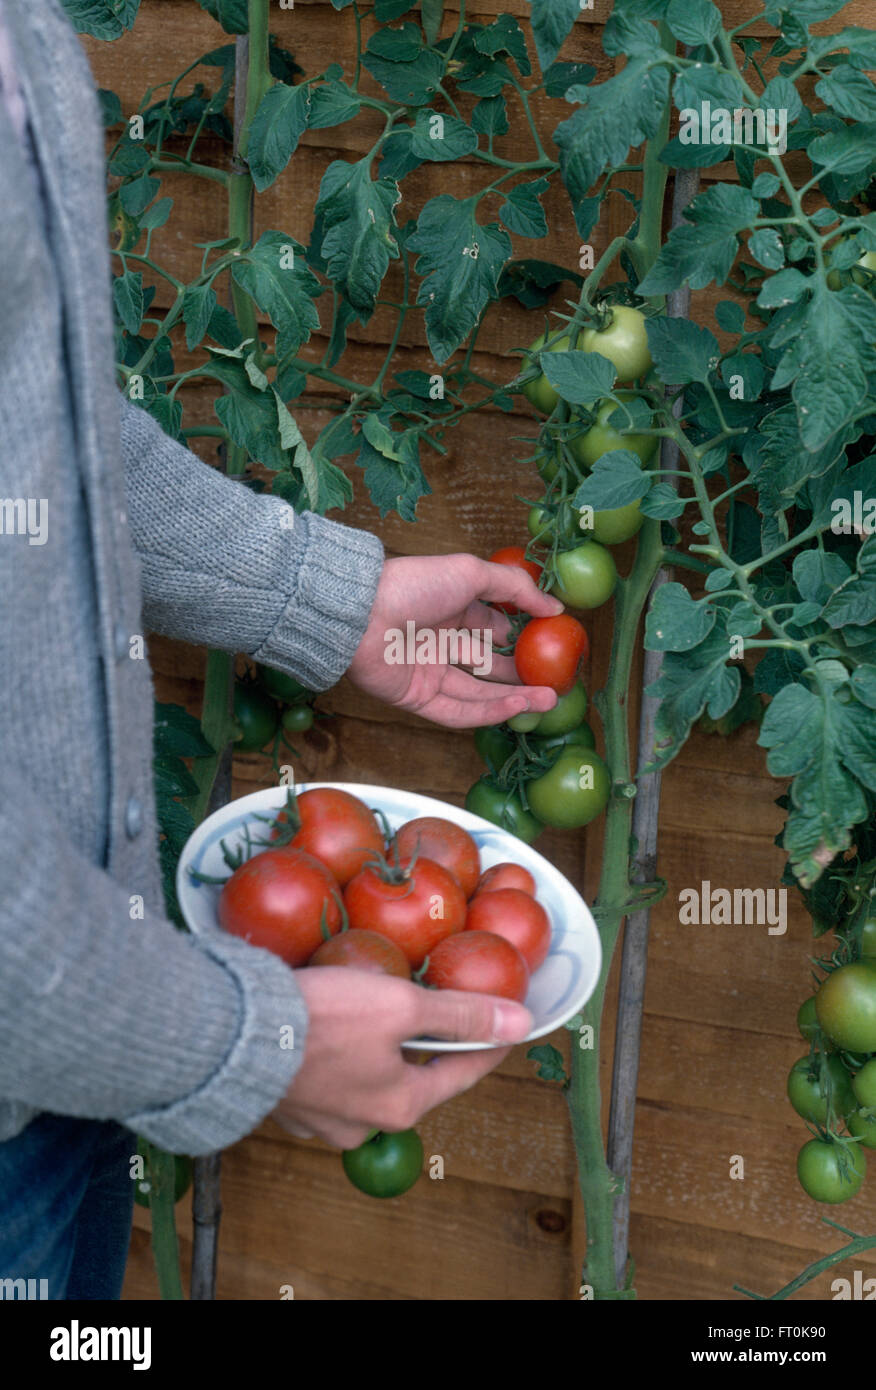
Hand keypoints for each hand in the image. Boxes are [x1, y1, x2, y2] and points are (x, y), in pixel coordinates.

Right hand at [271, 967, 532, 1147]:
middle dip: (428, 1047)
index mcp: (401, 1106)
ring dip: (380, 1051)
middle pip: (414, 1079)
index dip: (489, 1043)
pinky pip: (330, 1080)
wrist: (232, 1035)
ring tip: (382, 1015)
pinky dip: (341, 1056)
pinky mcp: (288, 1104)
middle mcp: (364, 1124)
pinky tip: (333, 1029)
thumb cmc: (323, 1020)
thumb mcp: (400, 1006)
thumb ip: (460, 1015)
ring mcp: (322, 1120)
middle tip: (442, 1013)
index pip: (462, 1072)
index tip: (509, 1023)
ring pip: (369, 1080)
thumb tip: (520, 1023)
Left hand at [347, 553, 563, 726]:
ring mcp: (428, 672)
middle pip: (488, 666)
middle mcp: (440, 642)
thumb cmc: (415, 585)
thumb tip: (555, 607)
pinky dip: (487, 711)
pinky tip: (516, 707)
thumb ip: (515, 588)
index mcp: (450, 609)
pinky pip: (456, 710)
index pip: (492, 629)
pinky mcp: (416, 698)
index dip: (520, 639)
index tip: (550, 647)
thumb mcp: (472, 573)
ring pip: (477, 692)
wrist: (361, 613)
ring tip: (548, 700)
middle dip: (522, 675)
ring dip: (514, 698)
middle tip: (555, 683)